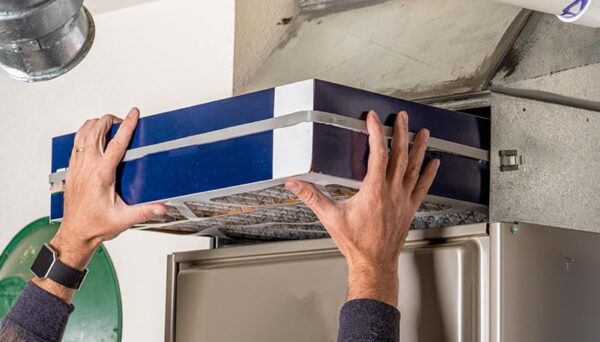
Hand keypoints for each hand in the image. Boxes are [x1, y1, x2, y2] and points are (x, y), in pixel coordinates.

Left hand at [34, 108, 166, 301]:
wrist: (76, 234)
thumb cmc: (95, 226)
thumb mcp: (124, 219)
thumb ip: (145, 211)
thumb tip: (162, 206)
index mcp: (101, 175)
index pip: (116, 144)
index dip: (127, 126)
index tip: (132, 114)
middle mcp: (87, 168)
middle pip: (95, 131)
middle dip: (109, 120)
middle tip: (122, 120)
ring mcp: (77, 167)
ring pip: (82, 134)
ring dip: (95, 125)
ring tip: (107, 124)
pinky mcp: (72, 171)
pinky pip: (76, 144)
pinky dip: (84, 134)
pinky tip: (91, 137)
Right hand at [285, 110, 438, 306]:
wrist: (374, 263)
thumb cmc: (356, 243)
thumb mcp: (331, 217)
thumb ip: (312, 197)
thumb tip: (295, 184)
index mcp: (374, 191)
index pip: (378, 153)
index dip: (376, 132)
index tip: (373, 119)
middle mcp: (392, 192)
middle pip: (400, 155)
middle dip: (400, 133)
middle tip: (401, 117)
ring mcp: (404, 200)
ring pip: (415, 168)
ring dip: (419, 148)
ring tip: (424, 132)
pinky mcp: (410, 208)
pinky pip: (422, 187)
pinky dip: (429, 173)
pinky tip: (434, 163)